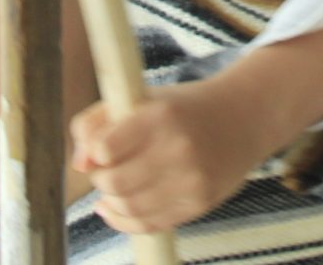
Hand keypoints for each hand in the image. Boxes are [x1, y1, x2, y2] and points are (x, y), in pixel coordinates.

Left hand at [73, 80, 271, 233]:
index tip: (102, 150)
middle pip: (114, 182)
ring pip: (129, 207)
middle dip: (101, 180)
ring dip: (112, 200)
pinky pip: (149, 224)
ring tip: (116, 187)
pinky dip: (125, 220)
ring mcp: (192, 180)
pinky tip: (118, 208)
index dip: (95, 153)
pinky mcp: (200, 203)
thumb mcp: (139, 99)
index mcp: (160, 115)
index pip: (105, 148)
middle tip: (106, 170)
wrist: (243, 118)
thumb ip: (97, 123)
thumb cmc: (182, 109)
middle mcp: (178, 148)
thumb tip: (79, 164)